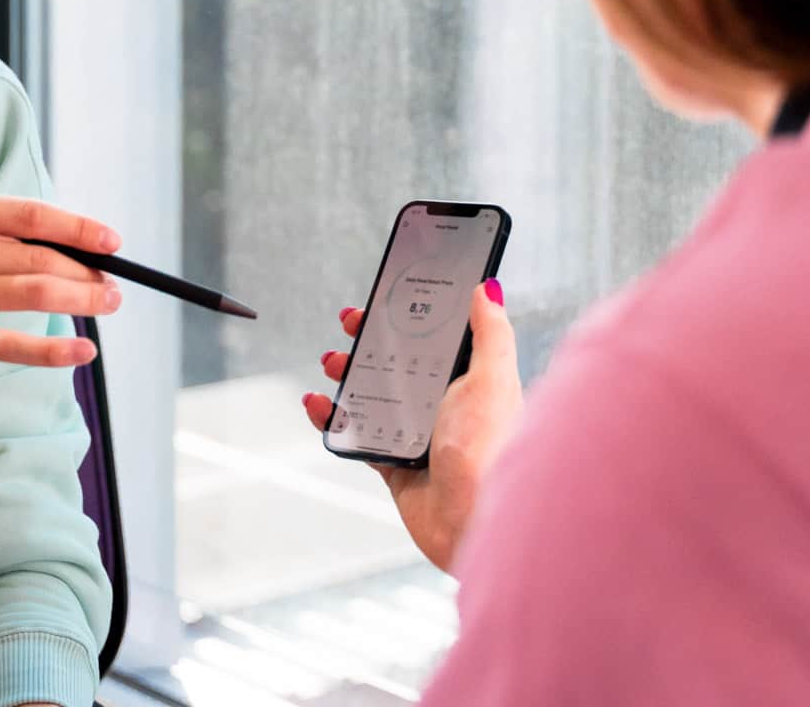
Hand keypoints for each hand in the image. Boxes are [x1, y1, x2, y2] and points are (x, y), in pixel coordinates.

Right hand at [0, 193, 123, 440]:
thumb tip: (77, 247)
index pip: (29, 214)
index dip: (78, 227)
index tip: (112, 241)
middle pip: (39, 256)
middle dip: (87, 272)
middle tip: (113, 286)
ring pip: (36, 293)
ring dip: (83, 301)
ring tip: (108, 306)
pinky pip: (15, 345)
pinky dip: (56, 350)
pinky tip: (83, 351)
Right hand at [301, 280, 522, 570]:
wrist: (473, 521)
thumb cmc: (490, 450)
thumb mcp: (492, 379)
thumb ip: (491, 333)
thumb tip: (488, 288)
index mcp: (471, 381)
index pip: (436, 337)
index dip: (411, 316)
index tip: (385, 299)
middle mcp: (445, 406)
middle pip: (400, 362)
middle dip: (371, 340)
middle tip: (351, 325)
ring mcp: (418, 435)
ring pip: (375, 395)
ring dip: (348, 375)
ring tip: (332, 363)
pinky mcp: (395, 464)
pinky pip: (358, 435)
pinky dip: (332, 419)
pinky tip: (317, 404)